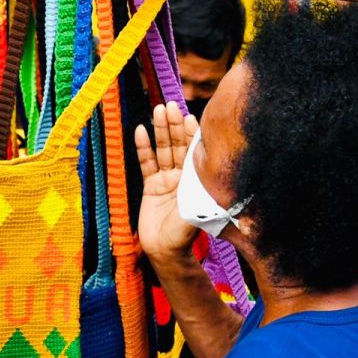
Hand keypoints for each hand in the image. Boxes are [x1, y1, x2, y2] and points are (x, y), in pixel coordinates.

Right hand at [135, 101, 201, 258]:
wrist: (166, 252)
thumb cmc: (185, 234)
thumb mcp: (197, 211)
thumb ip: (201, 193)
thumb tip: (216, 175)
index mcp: (196, 181)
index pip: (194, 152)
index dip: (192, 134)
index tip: (190, 116)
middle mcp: (182, 177)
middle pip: (177, 145)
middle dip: (174, 125)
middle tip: (171, 105)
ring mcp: (166, 180)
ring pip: (163, 150)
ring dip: (160, 130)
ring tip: (158, 110)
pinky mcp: (151, 186)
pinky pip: (146, 163)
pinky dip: (143, 147)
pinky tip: (141, 130)